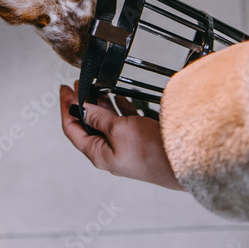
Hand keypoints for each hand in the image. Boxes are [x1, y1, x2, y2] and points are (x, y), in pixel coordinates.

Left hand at [59, 83, 182, 190]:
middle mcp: (109, 153)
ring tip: (95, 88)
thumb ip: (98, 116)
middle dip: (82, 103)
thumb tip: (81, 107)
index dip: (66, 107)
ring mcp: (124, 148)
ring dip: (100, 105)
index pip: (72, 128)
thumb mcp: (119, 129)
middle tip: (78, 85)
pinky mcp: (139, 143)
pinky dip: (119, 109)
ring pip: (106, 123)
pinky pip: (124, 123)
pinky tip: (118, 98)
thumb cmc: (152, 152)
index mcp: (98, 154)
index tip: (64, 90)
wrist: (184, 162)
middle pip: (88, 125)